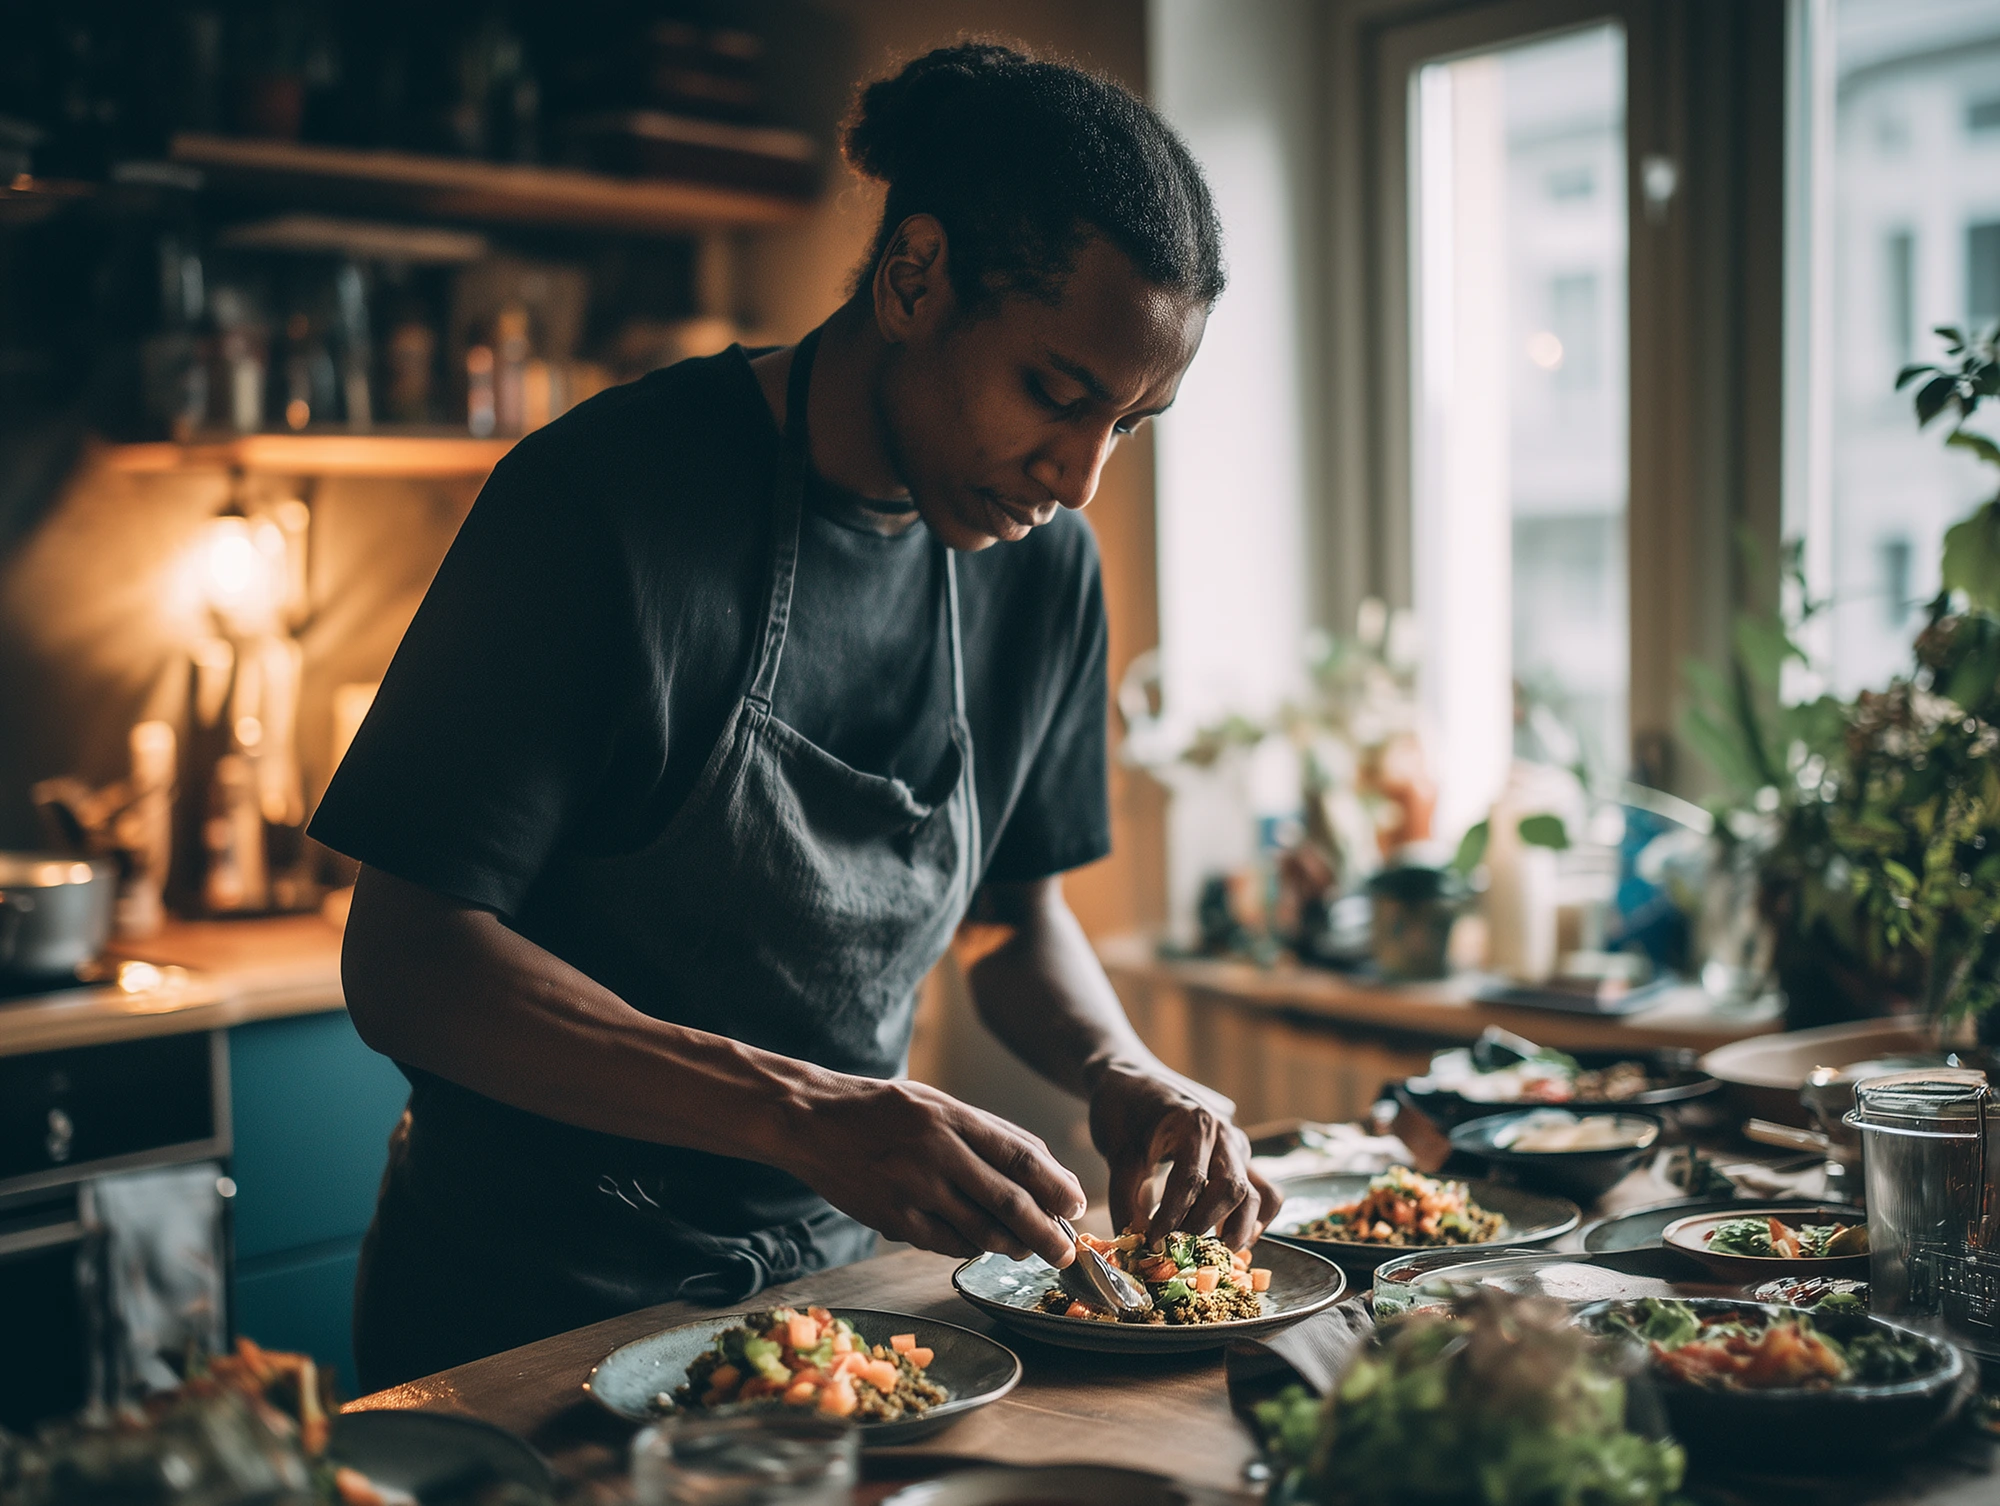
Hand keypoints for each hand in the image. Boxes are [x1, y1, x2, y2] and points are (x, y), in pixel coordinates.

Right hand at [782, 1076, 1084, 1266]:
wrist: (810, 1120)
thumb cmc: (879, 1109)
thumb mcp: (934, 1102)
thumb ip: (982, 1131)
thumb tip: (1038, 1168)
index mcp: (952, 1116)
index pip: (1020, 1157)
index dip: (1056, 1185)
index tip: (1077, 1205)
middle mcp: (936, 1151)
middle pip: (1008, 1200)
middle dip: (1046, 1230)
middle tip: (1066, 1250)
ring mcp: (913, 1187)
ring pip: (980, 1228)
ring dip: (1012, 1245)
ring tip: (1029, 1251)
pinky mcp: (891, 1217)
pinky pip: (944, 1243)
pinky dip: (970, 1248)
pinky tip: (982, 1247)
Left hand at [1088, 1059, 1281, 1248]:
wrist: (1134, 1079)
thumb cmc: (1123, 1110)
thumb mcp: (1117, 1150)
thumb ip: (1126, 1196)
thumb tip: (1136, 1241)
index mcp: (1194, 1123)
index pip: (1190, 1180)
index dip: (1171, 1218)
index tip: (1152, 1243)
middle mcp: (1224, 1134)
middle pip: (1231, 1188)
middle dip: (1205, 1226)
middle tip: (1179, 1250)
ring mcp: (1237, 1147)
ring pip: (1256, 1194)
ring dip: (1238, 1228)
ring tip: (1213, 1253)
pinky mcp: (1241, 1161)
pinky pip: (1265, 1193)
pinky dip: (1256, 1220)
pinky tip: (1233, 1240)